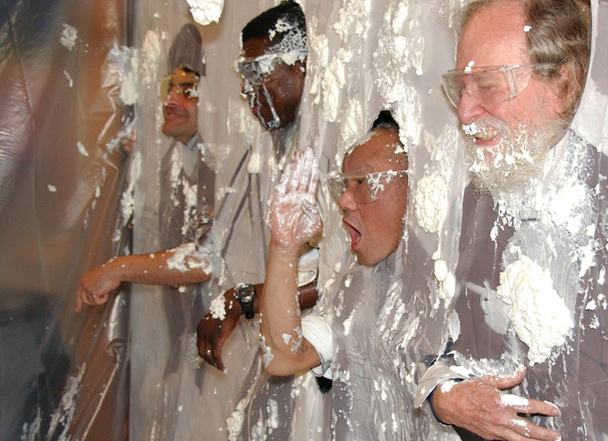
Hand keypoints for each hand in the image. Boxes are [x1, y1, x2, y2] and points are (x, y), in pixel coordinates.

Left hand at [75, 259, 121, 312]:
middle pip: (84, 299)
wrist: (114, 270)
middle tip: (100, 299)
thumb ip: (94, 285)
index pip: (79, 293)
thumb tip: (96, 293)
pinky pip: (98, 302)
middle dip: (92, 301)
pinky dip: (104, 299)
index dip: (78, 302)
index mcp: (85, 279)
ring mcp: (87, 288)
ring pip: (92, 302)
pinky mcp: (92, 292)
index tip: (77, 310)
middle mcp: (84, 283)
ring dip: (101, 297)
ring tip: (106, 289)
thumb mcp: (99, 278)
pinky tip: (107, 291)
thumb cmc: (111, 273)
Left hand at [196, 291, 238, 370]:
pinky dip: (219, 363)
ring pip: (208, 355)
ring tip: (218, 367)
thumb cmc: (226, 309)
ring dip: (213, 363)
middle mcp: (201, 333)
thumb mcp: (215, 317)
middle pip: (201, 351)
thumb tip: (218, 327)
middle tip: (213, 363)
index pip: (199, 344)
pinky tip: (222, 367)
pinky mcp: (216, 341)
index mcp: (200, 327)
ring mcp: (208, 338)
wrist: (230, 306)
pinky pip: (216, 355)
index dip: (204, 351)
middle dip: (207, 359)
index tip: (209, 355)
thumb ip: (213, 324)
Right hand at [270, 147, 321, 248]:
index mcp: (309, 199)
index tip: (315, 158)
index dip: (313, 169)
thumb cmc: (303, 233)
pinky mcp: (279, 201)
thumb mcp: (316, 224)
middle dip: (305, 162)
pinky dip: (285, 178)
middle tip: (308, 150)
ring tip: (299, 155)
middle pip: (303, 175)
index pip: (312, 180)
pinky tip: (289, 169)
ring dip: (296, 167)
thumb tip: (309, 201)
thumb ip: (315, 212)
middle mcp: (299, 195)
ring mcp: (289, 197)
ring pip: (293, 178)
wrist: (289, 242)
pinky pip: (282, 187)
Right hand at [432, 368, 560, 440]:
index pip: (529, 406)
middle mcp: (500, 418)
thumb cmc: (468, 391)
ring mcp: (496, 429)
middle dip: (545, 434)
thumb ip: (509, 378)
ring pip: (520, 440)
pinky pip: (508, 440)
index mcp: (501, 402)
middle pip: (528, 429)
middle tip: (556, 435)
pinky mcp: (490, 436)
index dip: (544, 408)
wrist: (450, 404)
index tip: (555, 411)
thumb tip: (522, 371)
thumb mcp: (489, 380)